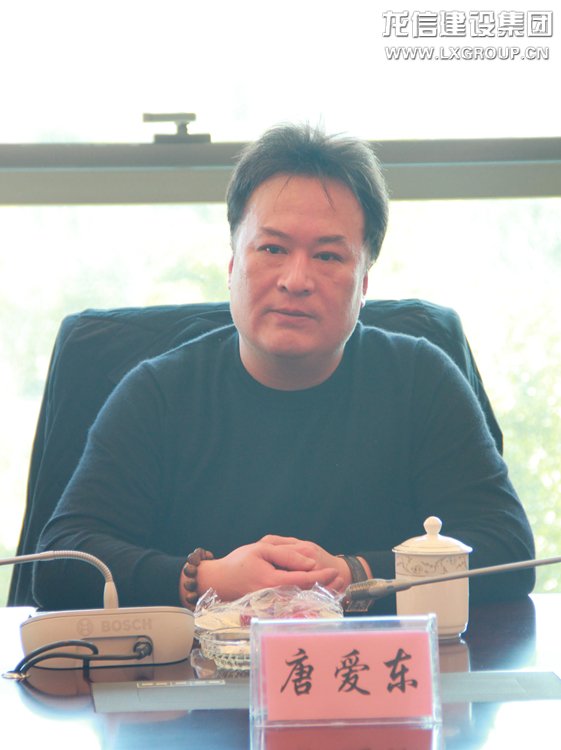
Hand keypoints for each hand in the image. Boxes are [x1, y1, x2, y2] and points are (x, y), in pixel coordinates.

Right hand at [195, 537, 344, 600]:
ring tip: (333, 587)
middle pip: (306, 593)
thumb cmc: (238, 562)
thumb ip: (287, 555)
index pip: (303, 579)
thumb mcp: (262, 548)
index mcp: (273, 581)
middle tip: (341, 581)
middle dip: (325, 587)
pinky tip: (314, 594)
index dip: (321, 575)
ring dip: (318, 594)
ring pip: (300, 600)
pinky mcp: (270, 608)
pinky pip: (291, 604)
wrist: (218, 581)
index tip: (335, 571)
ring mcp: (272, 605)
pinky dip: (305, 599)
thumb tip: (309, 562)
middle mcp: (274, 597)